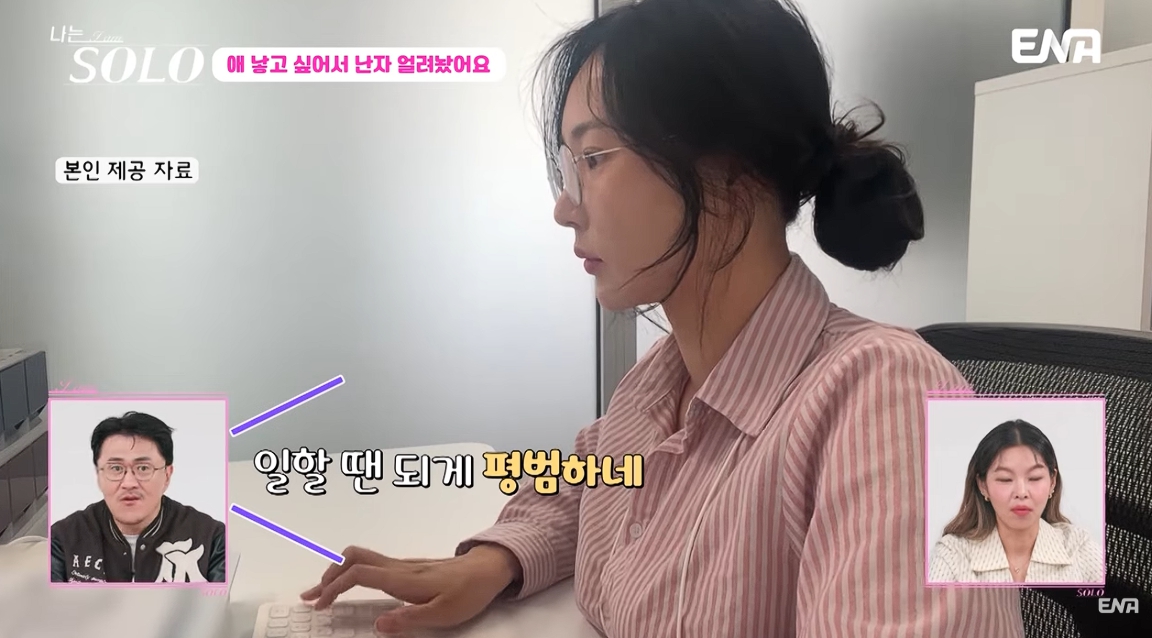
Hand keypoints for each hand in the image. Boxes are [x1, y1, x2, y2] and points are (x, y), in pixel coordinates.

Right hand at [300, 544, 520, 633]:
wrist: (488, 568)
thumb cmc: (468, 593)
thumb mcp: (443, 614)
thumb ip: (409, 619)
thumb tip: (377, 625)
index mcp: (402, 579)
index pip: (358, 574)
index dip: (334, 587)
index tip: (318, 604)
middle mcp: (398, 567)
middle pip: (353, 558)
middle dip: (327, 575)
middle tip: (311, 597)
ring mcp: (403, 564)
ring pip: (361, 558)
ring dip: (337, 571)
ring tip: (321, 591)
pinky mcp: (408, 567)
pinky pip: (371, 563)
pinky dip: (352, 572)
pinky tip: (350, 585)